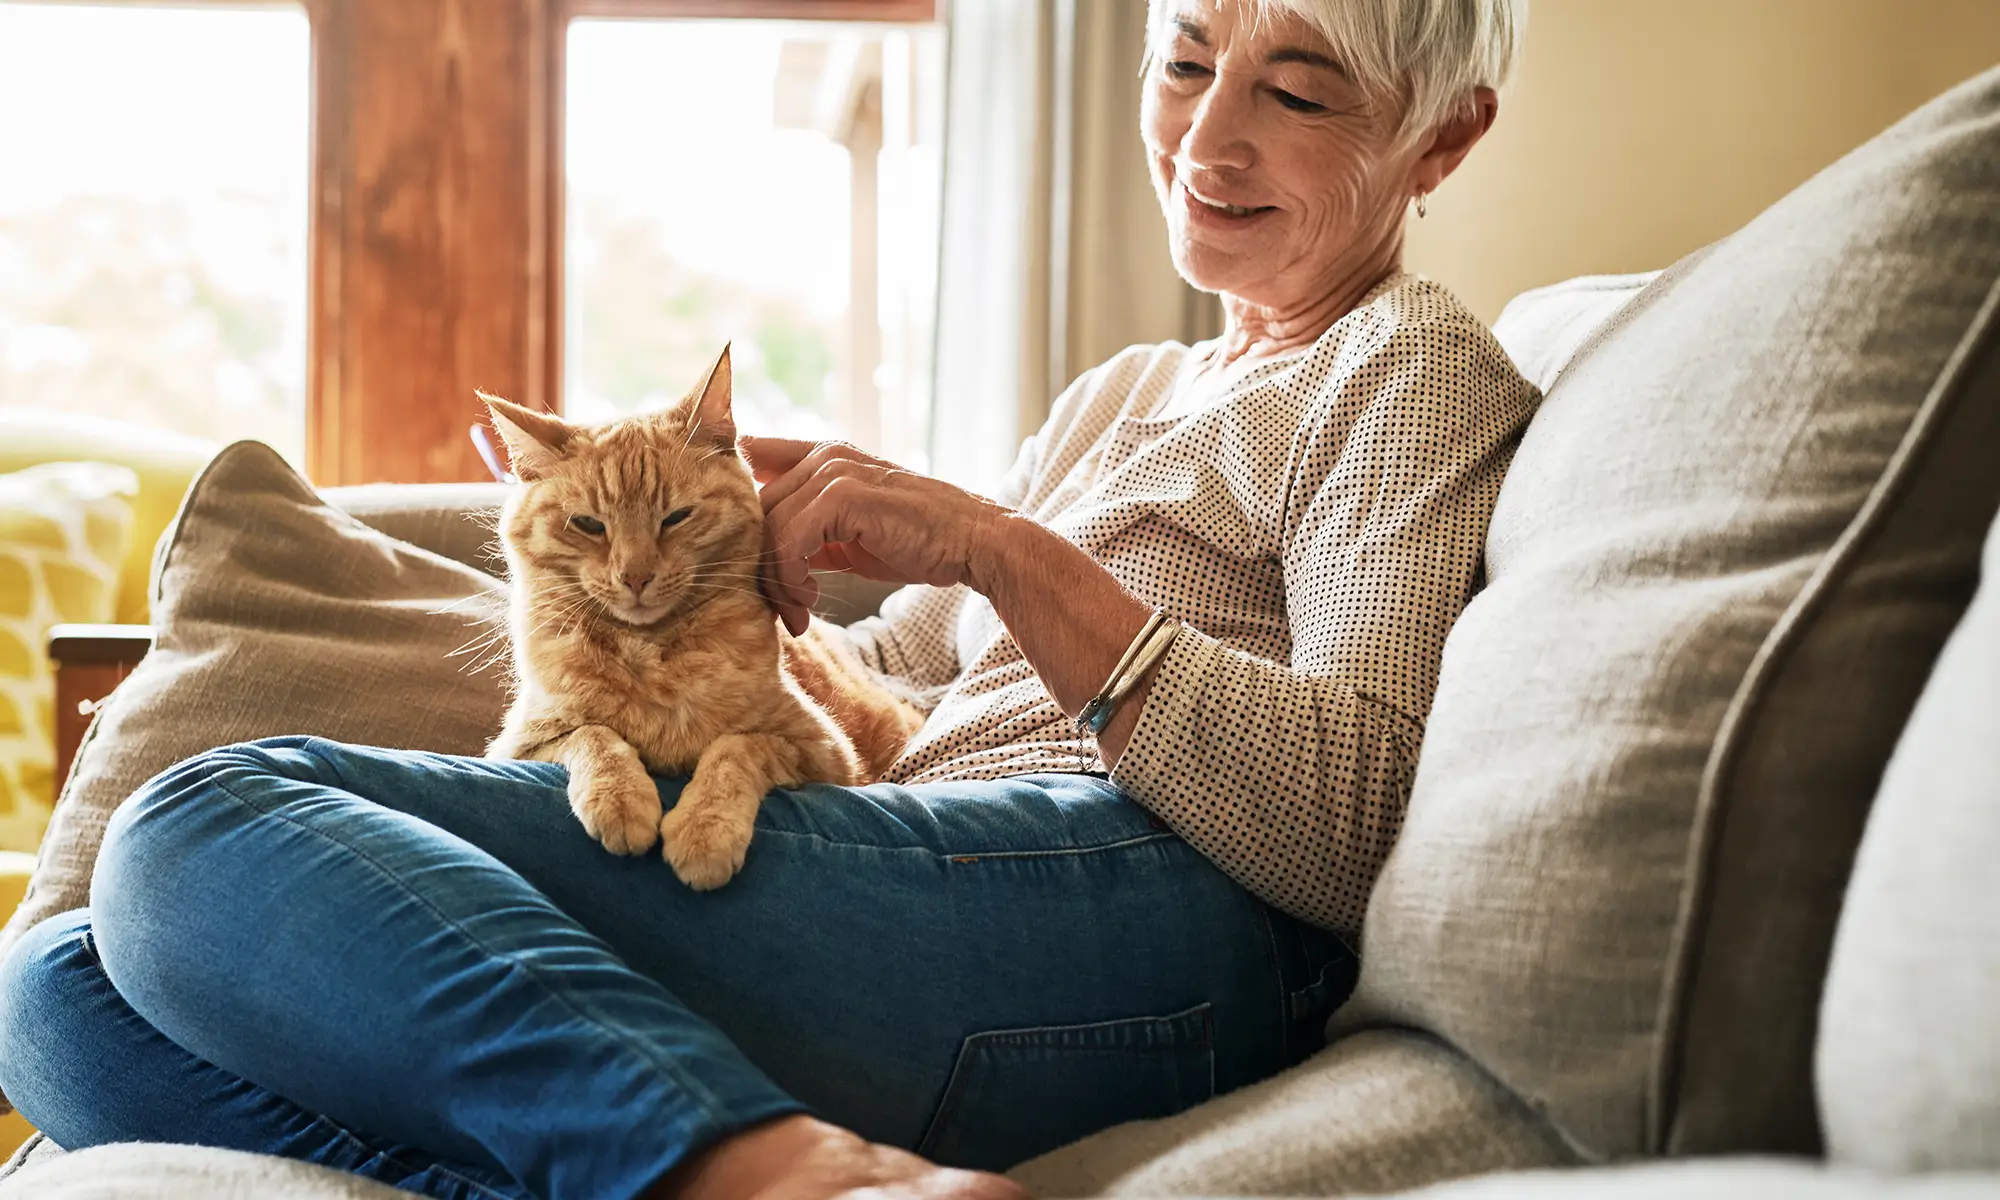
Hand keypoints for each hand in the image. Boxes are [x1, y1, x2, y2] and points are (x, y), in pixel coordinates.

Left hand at [740, 436, 1015, 634]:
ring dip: (777, 581)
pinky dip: (792, 579)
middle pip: (753, 508)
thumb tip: (764, 559)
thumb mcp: (849, 532)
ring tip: (799, 612)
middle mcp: (823, 456)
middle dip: (759, 564)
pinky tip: (811, 601)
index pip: (751, 458)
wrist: (972, 542)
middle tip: (783, 607)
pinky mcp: (842, 497)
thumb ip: (807, 531)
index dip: (733, 499)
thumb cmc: (916, 541)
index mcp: (822, 455)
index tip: (734, 550)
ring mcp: (832, 472)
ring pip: (767, 529)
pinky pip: (789, 541)